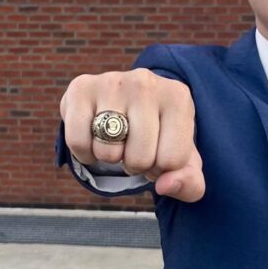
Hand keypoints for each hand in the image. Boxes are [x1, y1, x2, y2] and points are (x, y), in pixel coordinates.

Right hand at [60, 69, 204, 201]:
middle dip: (136, 165)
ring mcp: (112, 83)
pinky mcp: (81, 88)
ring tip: (117, 139)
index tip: (158, 151)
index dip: (162, 168)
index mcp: (178, 98)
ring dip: (110, 158)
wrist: (126, 104)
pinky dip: (84, 153)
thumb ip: (189, 183)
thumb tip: (164, 186)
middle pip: (140, 158)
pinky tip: (94, 138)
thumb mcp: (183, 161)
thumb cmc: (159, 136)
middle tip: (134, 147)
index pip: (173, 160)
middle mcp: (147, 83)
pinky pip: (77, 142)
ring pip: (108, 153)